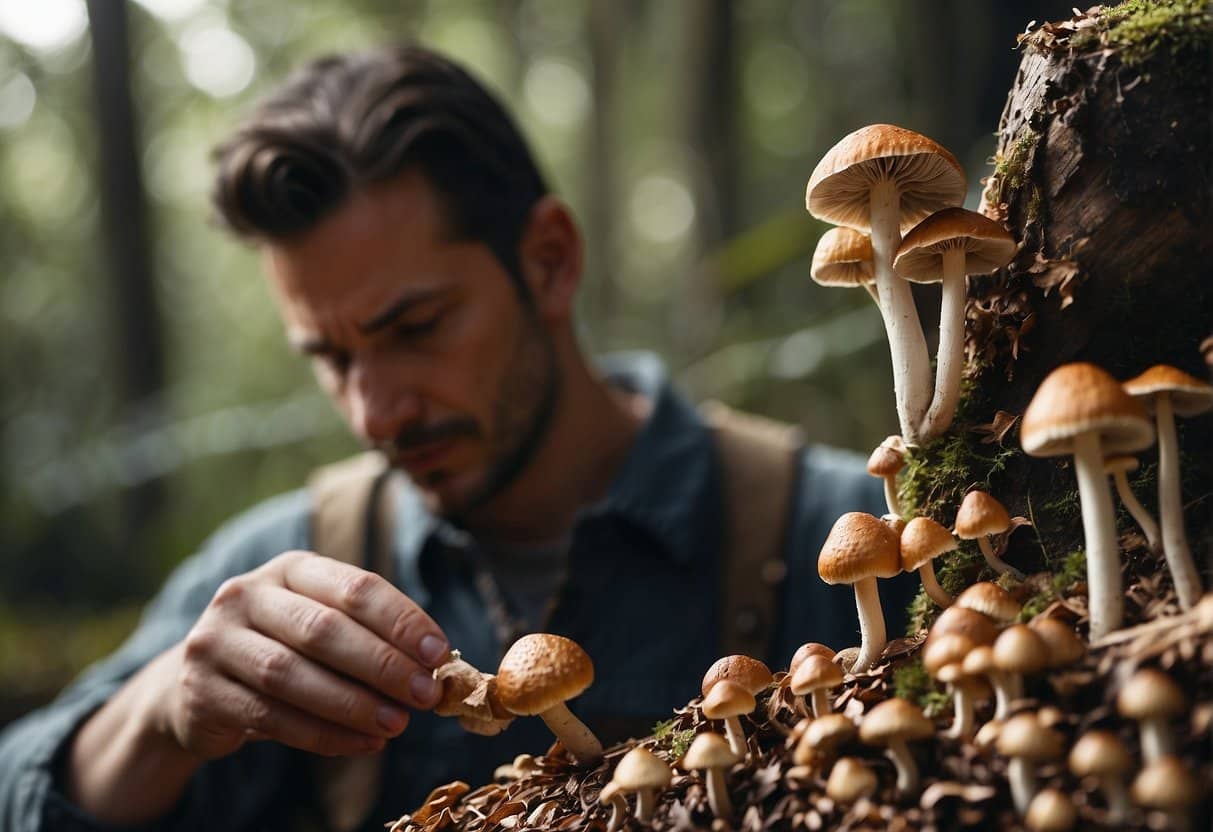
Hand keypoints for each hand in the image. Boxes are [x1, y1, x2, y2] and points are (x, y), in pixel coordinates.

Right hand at [159, 549, 449, 759]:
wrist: (197, 688)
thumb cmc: (283, 650)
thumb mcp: (320, 627)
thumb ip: (370, 637)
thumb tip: (435, 666)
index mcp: (290, 569)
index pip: (355, 586)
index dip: (401, 620)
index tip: (438, 653)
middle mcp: (247, 595)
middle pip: (323, 629)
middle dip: (382, 664)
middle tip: (424, 694)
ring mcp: (216, 641)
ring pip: (292, 676)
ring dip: (353, 704)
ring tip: (396, 724)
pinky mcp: (201, 692)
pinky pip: (270, 717)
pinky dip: (323, 735)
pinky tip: (362, 743)